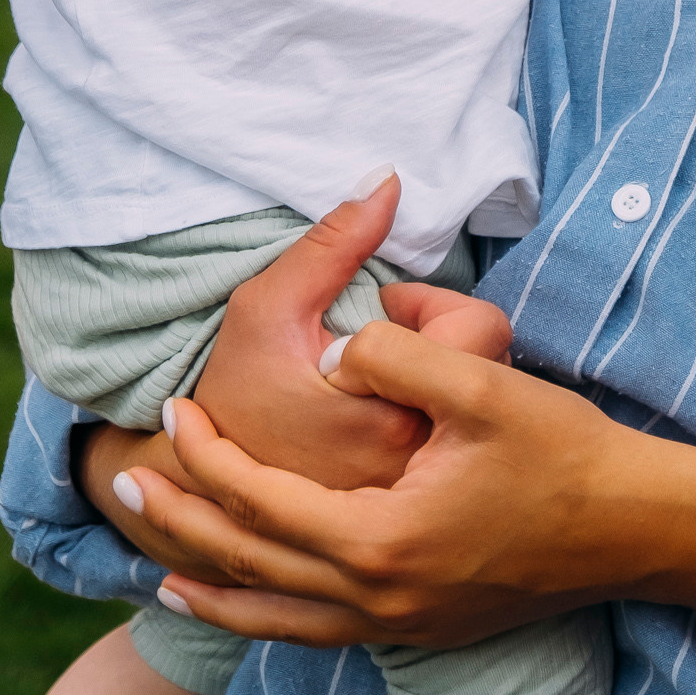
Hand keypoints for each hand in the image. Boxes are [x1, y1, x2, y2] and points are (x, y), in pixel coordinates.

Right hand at [80, 179, 511, 589]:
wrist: (205, 487)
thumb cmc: (233, 390)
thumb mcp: (266, 304)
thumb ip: (333, 242)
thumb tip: (390, 181)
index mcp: (395, 415)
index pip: (482, 330)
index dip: (436, 306)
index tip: (389, 308)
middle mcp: (424, 466)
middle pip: (490, 371)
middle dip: (443, 343)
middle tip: (389, 341)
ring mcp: (424, 496)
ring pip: (480, 415)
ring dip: (444, 384)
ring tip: (388, 379)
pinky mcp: (417, 514)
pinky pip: (462, 451)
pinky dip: (438, 425)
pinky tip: (392, 414)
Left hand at [124, 326, 625, 649]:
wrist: (638, 529)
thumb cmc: (564, 451)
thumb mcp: (478, 384)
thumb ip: (390, 359)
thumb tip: (328, 355)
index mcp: (380, 541)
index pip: (260, 501)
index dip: (206, 456)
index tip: (173, 410)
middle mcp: (377, 600)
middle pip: (249, 566)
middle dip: (182, 523)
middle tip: (127, 487)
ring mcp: (398, 625)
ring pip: (275, 618)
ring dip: (212, 589)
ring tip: (159, 569)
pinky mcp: (419, 629)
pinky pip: (314, 633)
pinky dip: (264, 620)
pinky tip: (249, 601)